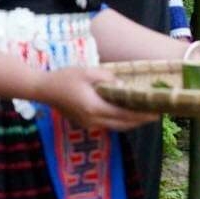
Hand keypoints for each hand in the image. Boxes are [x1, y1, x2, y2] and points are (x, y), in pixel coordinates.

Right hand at [36, 66, 158, 131]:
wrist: (44, 89)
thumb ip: (108, 78)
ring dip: (130, 122)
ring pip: (114, 126)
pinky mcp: (84, 122)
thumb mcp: (88, 72)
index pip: (123, 115)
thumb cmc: (65, 77)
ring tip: (145, 114)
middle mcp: (93, 120)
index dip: (141, 116)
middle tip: (156, 115)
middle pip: (121, 124)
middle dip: (139, 121)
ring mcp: (88, 124)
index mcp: (94, 107)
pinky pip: (107, 124)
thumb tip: (123, 84)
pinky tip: (126, 112)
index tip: (156, 113)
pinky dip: (119, 120)